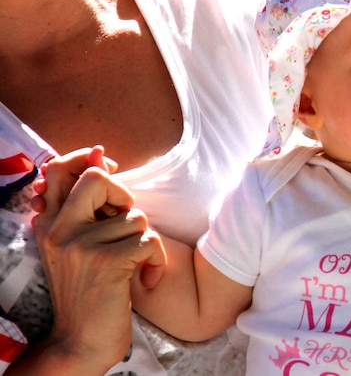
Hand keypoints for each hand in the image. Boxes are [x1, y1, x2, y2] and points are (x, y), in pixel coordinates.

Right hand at [29, 148, 165, 370]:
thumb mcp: (79, 245)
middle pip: (98, 178)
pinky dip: (156, 261)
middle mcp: (59, 229)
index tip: (112, 175)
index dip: (90, 162)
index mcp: (50, 223)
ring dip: (145, 242)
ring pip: (136, 217)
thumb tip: (99, 152)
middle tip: (125, 228)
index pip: (60, 169)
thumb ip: (89, 204)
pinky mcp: (106, 262)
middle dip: (125, 198)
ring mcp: (80, 245)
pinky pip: (149, 241)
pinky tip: (145, 280)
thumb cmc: (91, 291)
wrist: (81, 342)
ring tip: (133, 266)